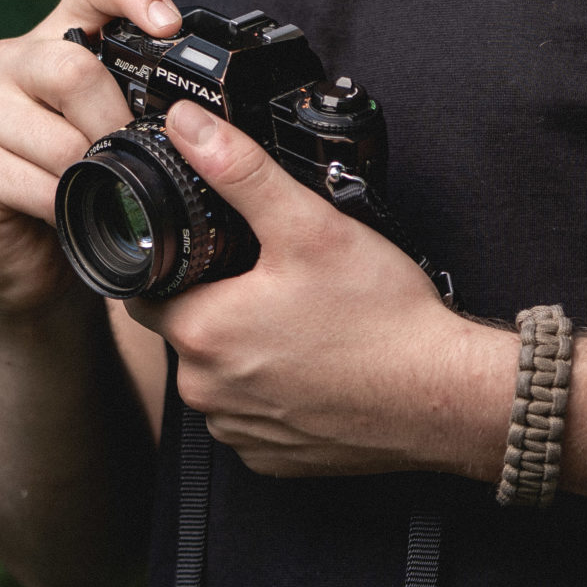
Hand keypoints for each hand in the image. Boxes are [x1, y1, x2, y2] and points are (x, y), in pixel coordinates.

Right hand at [0, 0, 182, 321]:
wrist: (28, 259)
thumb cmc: (81, 183)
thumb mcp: (115, 131)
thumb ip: (140, 102)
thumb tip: (209, 111)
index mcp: (57, 38)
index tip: (170, 27)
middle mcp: (11, 62)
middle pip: (73, 68)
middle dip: (117, 122)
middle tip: (139, 157)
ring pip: (57, 135)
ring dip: (94, 172)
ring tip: (105, 192)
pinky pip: (34, 182)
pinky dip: (67, 205)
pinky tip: (70, 214)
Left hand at [128, 100, 512, 479]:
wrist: (442, 396)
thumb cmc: (381, 318)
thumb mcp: (308, 224)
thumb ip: (239, 170)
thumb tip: (187, 128)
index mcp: (202, 332)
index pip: (144, 292)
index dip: (170, 265)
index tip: (208, 252)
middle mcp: (208, 391)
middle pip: (184, 332)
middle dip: (215, 303)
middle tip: (272, 278)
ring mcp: (240, 431)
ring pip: (219, 376)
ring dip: (243, 351)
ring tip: (300, 321)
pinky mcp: (273, 458)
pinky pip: (253, 416)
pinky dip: (274, 392)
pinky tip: (315, 365)